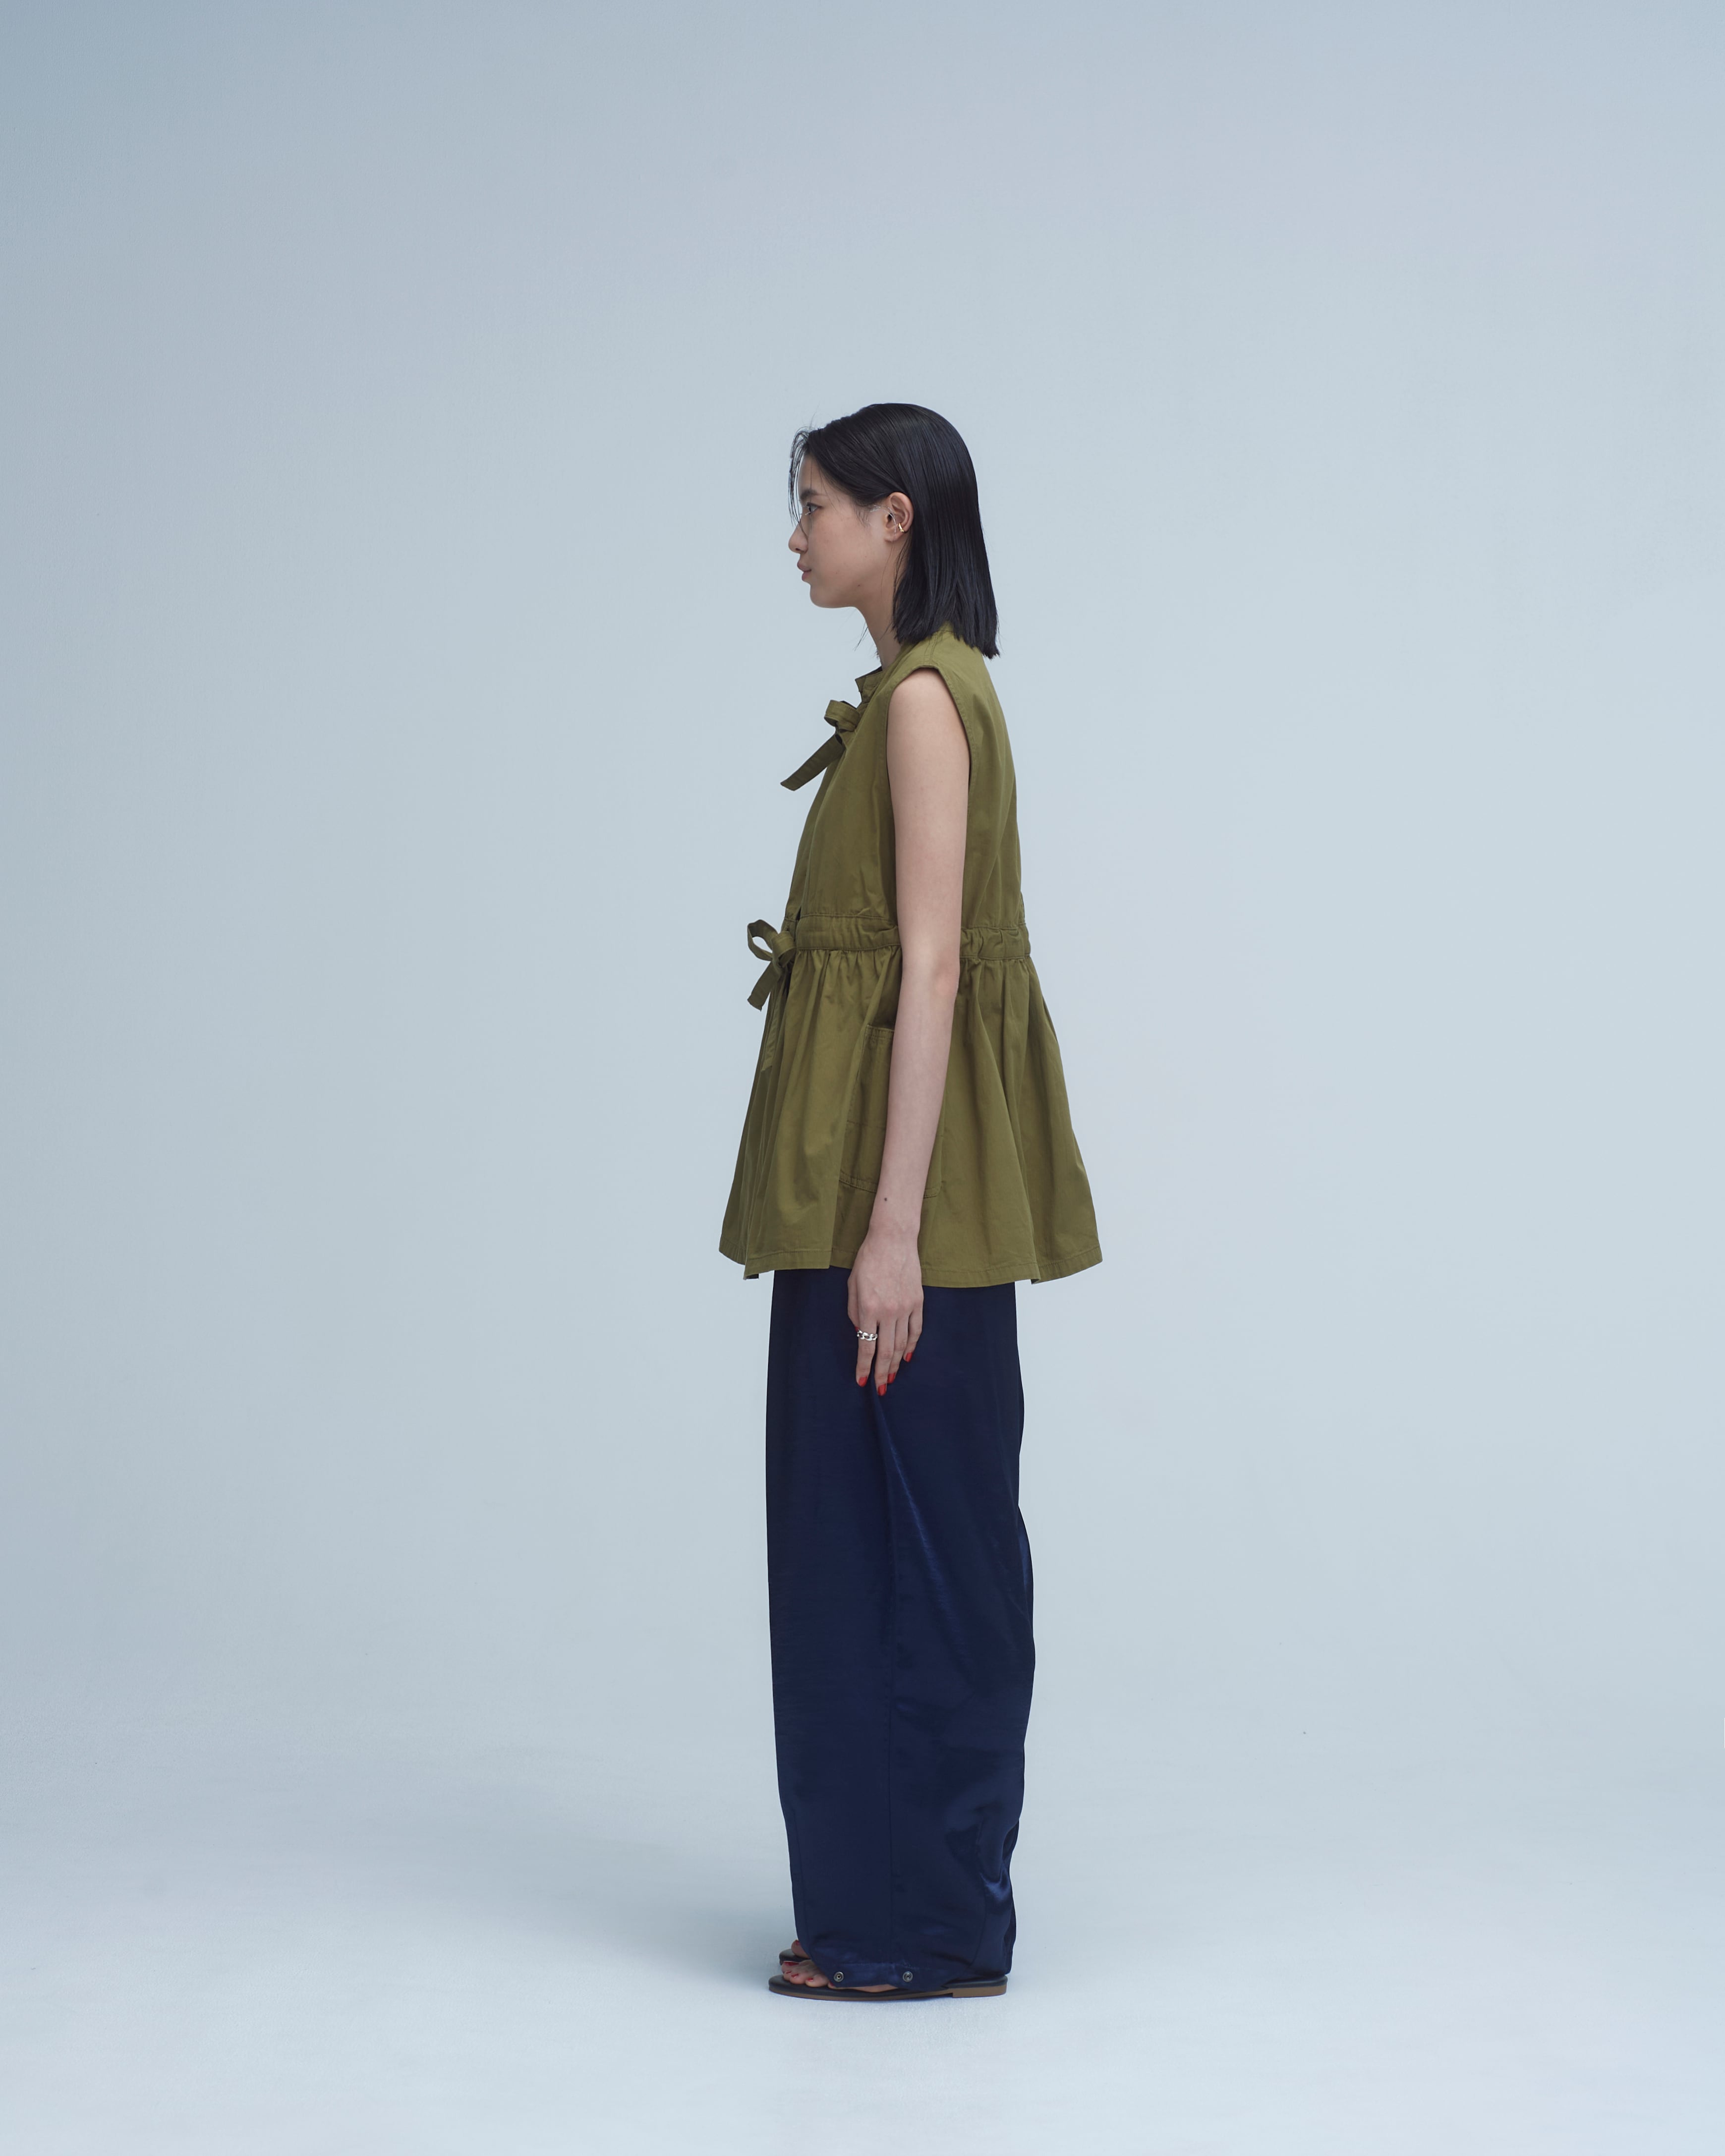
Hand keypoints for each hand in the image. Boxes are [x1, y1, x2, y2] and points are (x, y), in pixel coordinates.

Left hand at [848, 1225, 922, 1394]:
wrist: (893, 1239)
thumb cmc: (868, 1260)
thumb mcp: (853, 1286)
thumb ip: (854, 1312)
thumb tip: (861, 1334)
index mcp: (868, 1309)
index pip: (866, 1347)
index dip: (864, 1367)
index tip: (861, 1381)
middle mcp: (889, 1312)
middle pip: (886, 1351)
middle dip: (881, 1372)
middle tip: (879, 1388)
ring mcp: (906, 1307)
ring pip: (902, 1344)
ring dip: (896, 1363)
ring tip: (891, 1377)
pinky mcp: (918, 1302)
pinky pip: (916, 1330)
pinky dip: (911, 1346)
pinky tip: (906, 1357)